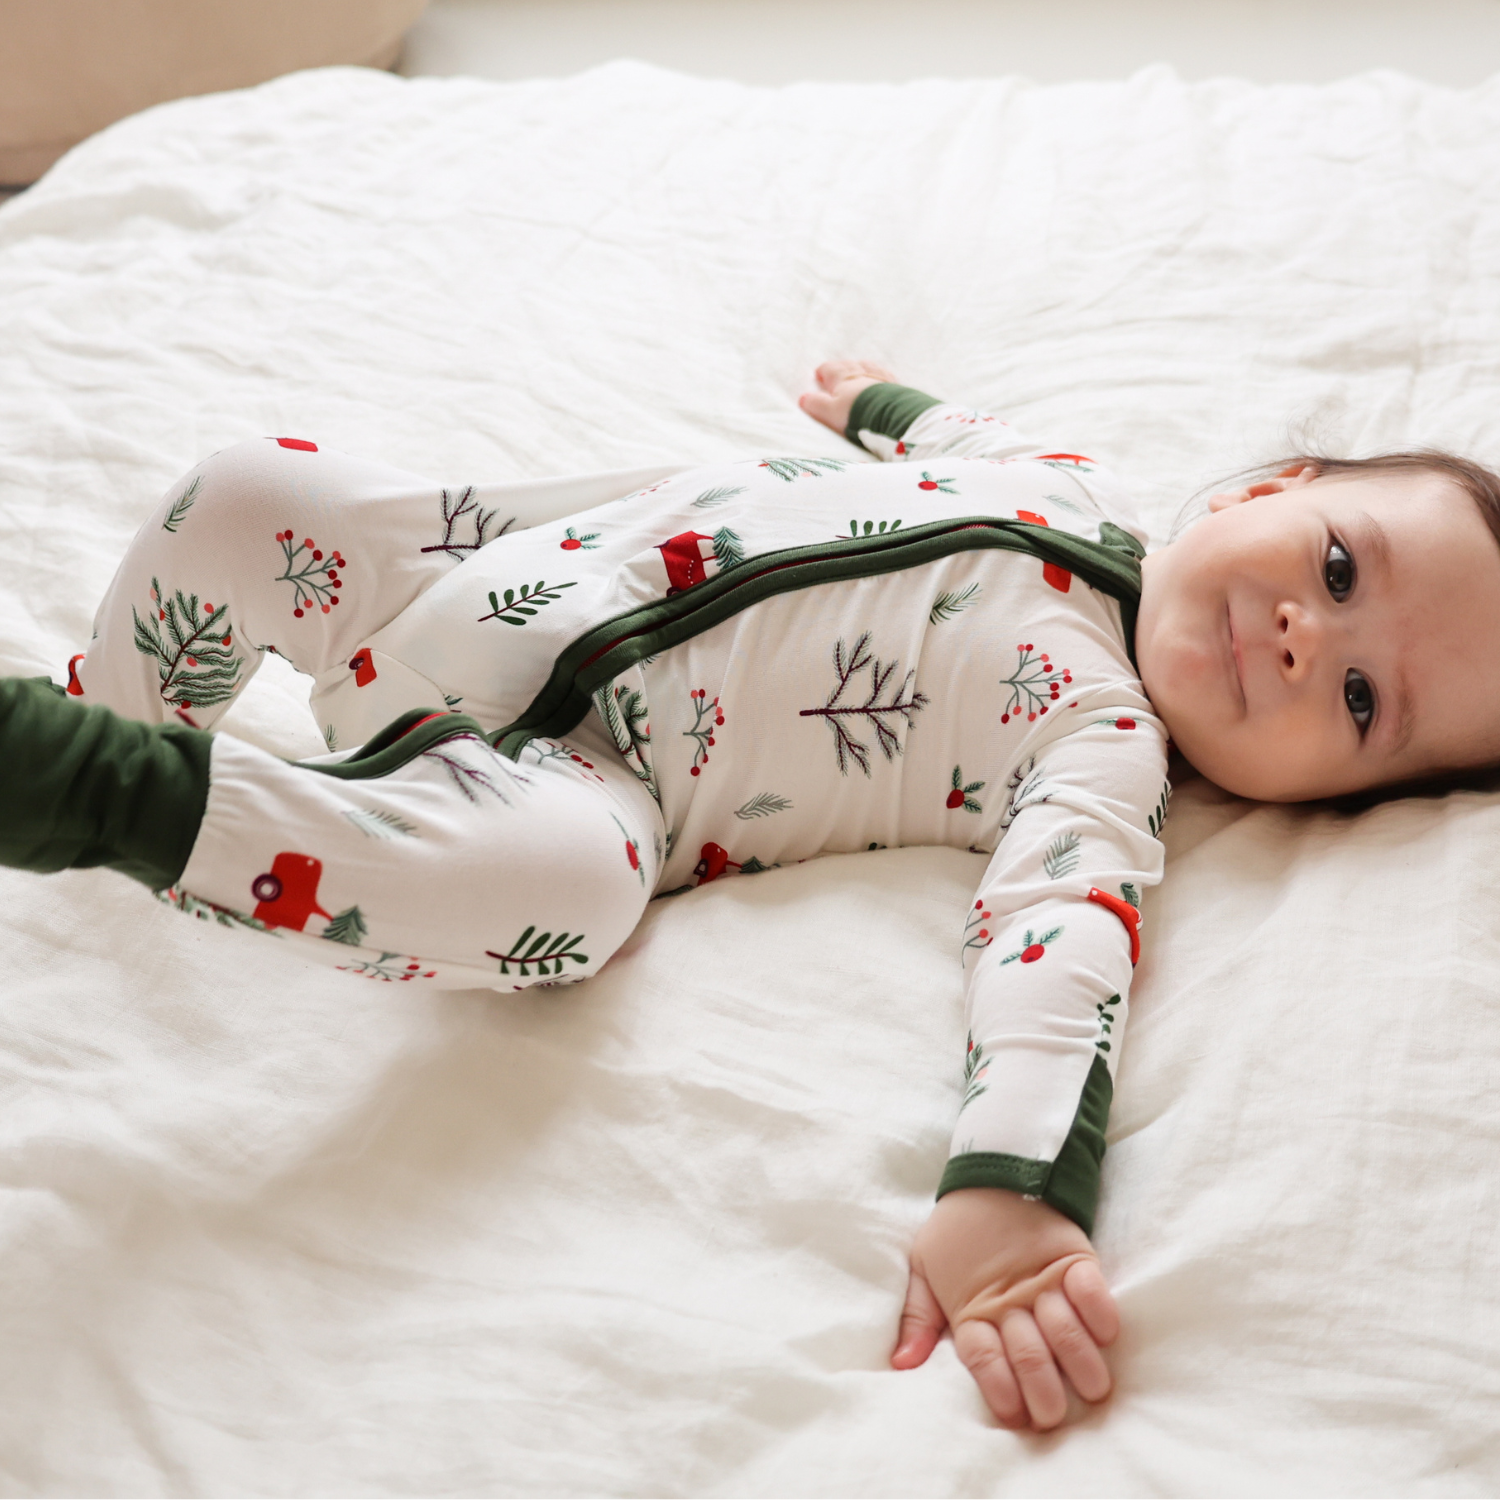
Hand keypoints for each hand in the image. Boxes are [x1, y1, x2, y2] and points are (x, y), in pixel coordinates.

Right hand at [798, 358, 896, 434]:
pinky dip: (881, 375)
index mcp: (842, 378)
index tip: (820, 375)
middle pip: (849, 365)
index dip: (824, 371)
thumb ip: (816, 405)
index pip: (830, 369)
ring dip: (862, 367)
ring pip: (869, 366)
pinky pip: (886, 375)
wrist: (890, 416)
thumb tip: (803, 399)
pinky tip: (882, 377)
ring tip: (860, 369)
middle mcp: (861, 373)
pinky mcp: (896, 386)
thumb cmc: (856, 414)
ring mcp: (880, 378)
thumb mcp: (830, 413)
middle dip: (842, 367)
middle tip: (838, 372)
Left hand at [891, 1187, 1118, 1429]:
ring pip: (1064, 1328)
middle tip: (1054, 1417)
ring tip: (1093, 1390)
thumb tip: (902, 1364)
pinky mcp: (1073, 1256)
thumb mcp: (925, 1269)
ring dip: (1080, 1362)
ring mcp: (1043, 1277)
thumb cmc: (957, 1232)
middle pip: (1027, 1351)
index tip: (1015, 1418)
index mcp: (970, 1305)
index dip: (999, 1389)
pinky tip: (1105, 1335)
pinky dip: (1100, 1311)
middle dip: (1043, 1391)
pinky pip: (1090, 1288)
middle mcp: (1008, 1296)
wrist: (994, 1174)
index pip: (983, 1356)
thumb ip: (918, 1318)